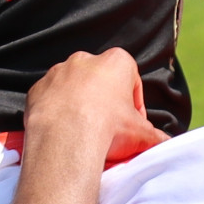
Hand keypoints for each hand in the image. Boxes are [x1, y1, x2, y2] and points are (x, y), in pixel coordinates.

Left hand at [25, 48, 166, 168]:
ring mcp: (58, 71)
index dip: (133, 105)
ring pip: (73, 88)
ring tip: (83, 133)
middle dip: (104, 102)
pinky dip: (56, 111)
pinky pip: (50, 98)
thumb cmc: (109, 130)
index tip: (131, 125)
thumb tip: (166, 144)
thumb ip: (157, 137)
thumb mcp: (143, 136)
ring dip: (79, 105)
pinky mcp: (37, 88)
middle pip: (100, 81)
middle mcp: (85, 59)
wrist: (66, 139)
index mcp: (116, 62)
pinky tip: (63, 132)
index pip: (131, 80)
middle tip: (107, 130)